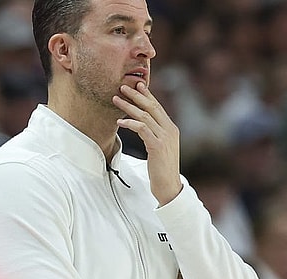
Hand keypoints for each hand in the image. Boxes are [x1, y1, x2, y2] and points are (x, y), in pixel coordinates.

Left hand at [113, 82, 181, 205]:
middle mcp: (170, 130)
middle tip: (123, 86)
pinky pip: (142, 129)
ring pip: (144, 116)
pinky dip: (130, 123)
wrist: (169, 186)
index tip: (137, 85)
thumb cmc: (162, 169)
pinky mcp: (157, 146)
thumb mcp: (160, 148)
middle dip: (136, 95)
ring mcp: (164, 137)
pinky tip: (119, 121)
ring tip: (115, 99)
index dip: (147, 95)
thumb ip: (155, 135)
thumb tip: (143, 126)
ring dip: (128, 106)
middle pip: (151, 107)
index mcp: (171, 129)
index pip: (158, 107)